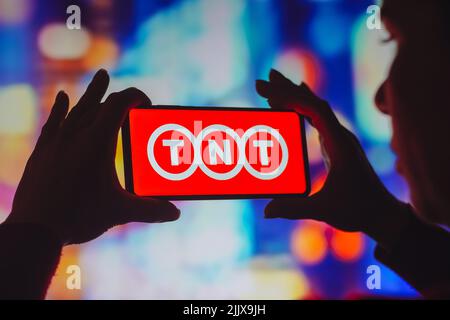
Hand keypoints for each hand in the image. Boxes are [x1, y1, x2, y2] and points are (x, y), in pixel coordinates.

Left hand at [5, 69, 179, 244]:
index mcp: (97, 142)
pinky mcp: (43, 152)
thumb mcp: (119, 212)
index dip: (135, 96)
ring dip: (91, 94)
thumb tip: (174, 213)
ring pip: (76, 109)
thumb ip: (150, 210)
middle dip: (112, 92)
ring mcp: (56, 142)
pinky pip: (54, 121)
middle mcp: (75, 135)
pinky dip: (62, 108)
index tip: (145, 103)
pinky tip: (64, 97)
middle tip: (121, 87)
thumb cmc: (78, 217)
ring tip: (100, 79)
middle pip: (96, 101)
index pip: (119, 104)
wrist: (34, 229)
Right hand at [256, 69, 410, 244]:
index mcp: (340, 145)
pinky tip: (296, 100)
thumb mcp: (324, 210)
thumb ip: (294, 209)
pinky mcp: (337, 145)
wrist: (382, 213)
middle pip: (314, 103)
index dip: (291, 98)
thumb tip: (266, 211)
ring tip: (274, 84)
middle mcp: (341, 136)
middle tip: (264, 79)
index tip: (269, 92)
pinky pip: (318, 118)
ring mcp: (339, 139)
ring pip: (316, 108)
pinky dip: (303, 107)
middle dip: (288, 90)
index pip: (316, 110)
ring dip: (295, 95)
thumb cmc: (358, 210)